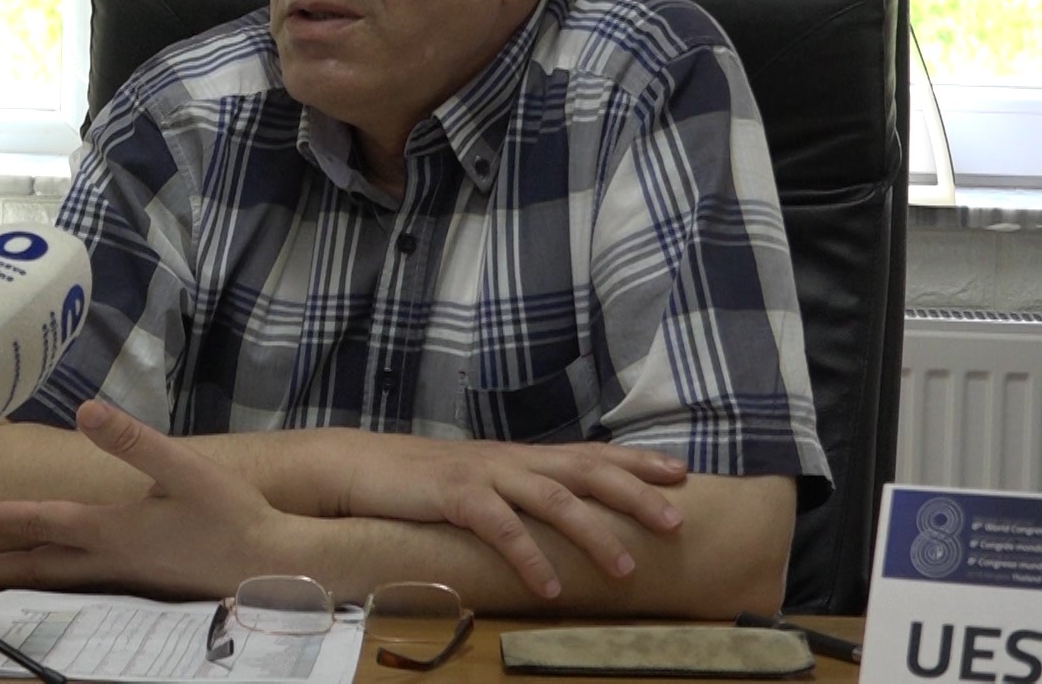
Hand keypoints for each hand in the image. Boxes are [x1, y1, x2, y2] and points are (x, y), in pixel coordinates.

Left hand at [0, 399, 289, 598]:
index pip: (42, 523)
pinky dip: (56, 581)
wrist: (272, 566)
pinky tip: (61, 573)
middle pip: (38, 567)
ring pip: (59, 580)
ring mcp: (128, 578)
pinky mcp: (145, 584)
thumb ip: (134, 441)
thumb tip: (86, 410)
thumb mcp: (184, 469)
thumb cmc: (232, 516)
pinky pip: (84, 584)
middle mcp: (111, 560)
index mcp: (112, 531)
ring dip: (20, 577)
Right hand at [333, 435, 687, 598]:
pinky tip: (549, 588)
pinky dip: (529, 557)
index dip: (636, 461)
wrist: (361, 466)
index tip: (680, 474)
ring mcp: (485, 474)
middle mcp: (511, 460)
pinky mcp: (455, 494)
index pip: (589, 453)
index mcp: (521, 457)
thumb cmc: (422, 482)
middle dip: (635, 494)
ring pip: (553, 498)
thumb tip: (561, 517)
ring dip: (593, 533)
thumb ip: (519, 493)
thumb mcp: (482, 482)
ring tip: (624, 569)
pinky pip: (500, 527)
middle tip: (676, 522)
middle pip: (585, 470)